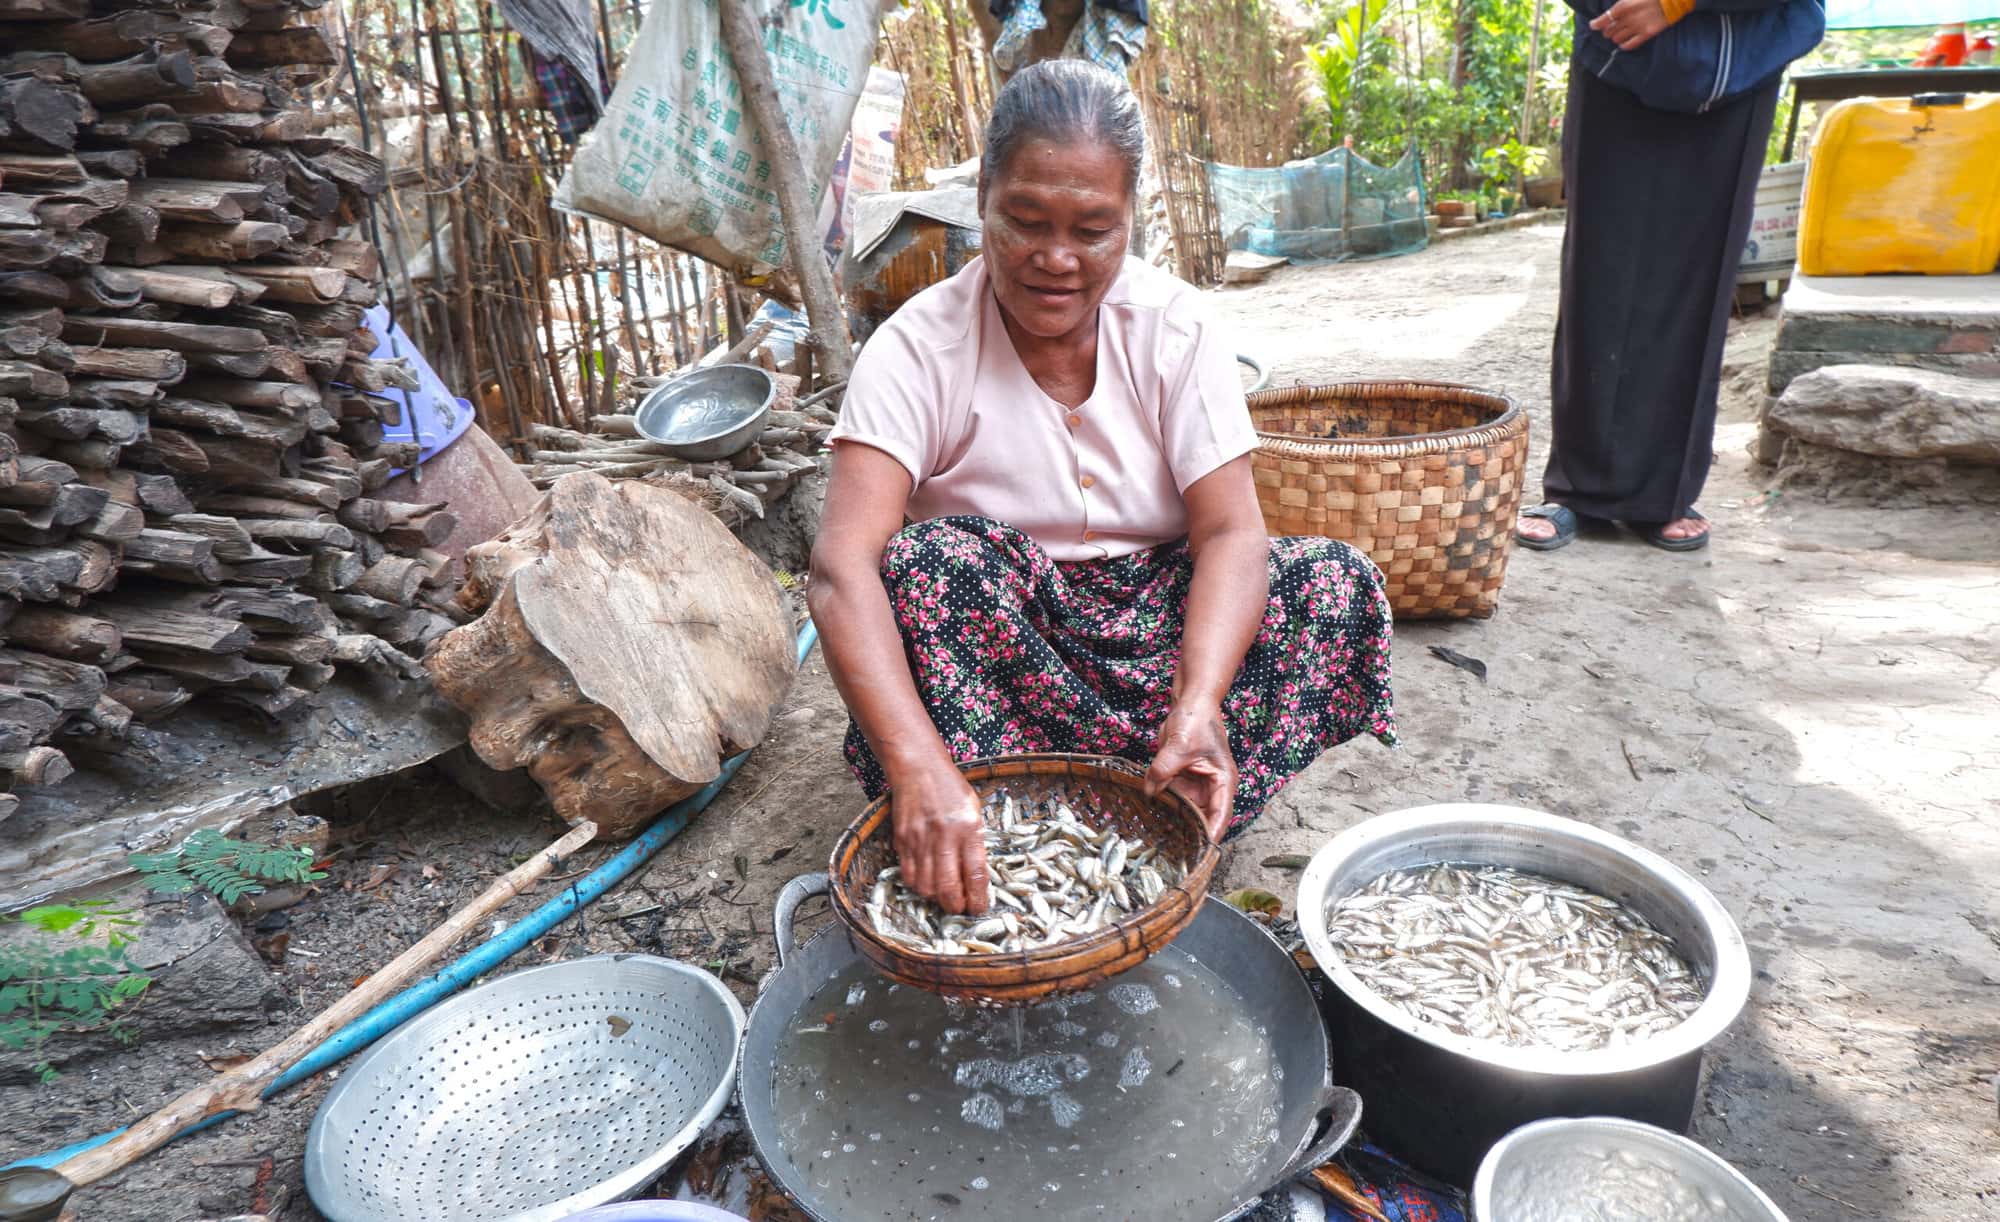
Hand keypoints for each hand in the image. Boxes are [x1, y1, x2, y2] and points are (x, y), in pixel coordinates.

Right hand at [887, 762, 989, 914]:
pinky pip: (908, 876)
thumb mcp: (974, 811)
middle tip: (960, 908)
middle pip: (948, 888)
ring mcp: (919, 840)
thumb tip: (975, 878)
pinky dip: (918, 886)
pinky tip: (927, 883)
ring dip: (936, 899)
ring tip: (944, 896)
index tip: (979, 908)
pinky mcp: (902, 841)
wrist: (918, 769)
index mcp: (967, 828)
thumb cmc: (951, 789)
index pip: (975, 875)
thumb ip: (975, 843)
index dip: (978, 899)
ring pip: (926, 887)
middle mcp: (943, 837)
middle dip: (956, 906)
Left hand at [1144, 700, 1236, 841]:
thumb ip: (1163, 770)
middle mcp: (1212, 786)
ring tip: (1160, 840)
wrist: (1190, 703)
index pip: (1220, 815)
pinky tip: (1151, 817)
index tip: (1201, 853)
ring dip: (1175, 820)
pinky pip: (1174, 797)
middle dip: (1191, 832)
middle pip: (1203, 817)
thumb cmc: (1196, 721)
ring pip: (1186, 809)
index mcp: (1223, 781)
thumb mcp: (1179, 746)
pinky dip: (1164, 805)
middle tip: (1175, 853)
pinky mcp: (1183, 779)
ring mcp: (1197, 784)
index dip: (1212, 835)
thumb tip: (1149, 791)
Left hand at [1590, 0, 1670, 49]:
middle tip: (1611, 28)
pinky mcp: (1646, 34)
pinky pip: (1629, 45)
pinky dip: (1624, 45)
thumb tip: (1613, 9)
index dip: (1595, 24)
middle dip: (1607, 30)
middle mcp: (1627, 18)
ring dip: (1616, 37)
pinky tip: (1624, 43)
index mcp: (1622, 6)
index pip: (1602, 20)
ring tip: (1619, 33)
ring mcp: (1637, 27)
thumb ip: (1622, 2)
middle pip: (1608, 31)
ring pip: (1617, 39)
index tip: (1593, 25)